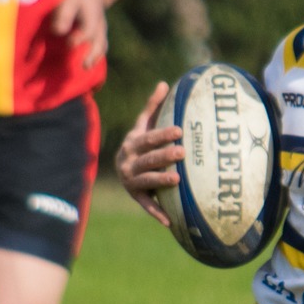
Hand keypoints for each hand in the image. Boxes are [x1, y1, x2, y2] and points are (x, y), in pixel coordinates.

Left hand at [48, 0, 109, 69]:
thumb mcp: (70, 2)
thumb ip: (64, 16)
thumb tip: (58, 32)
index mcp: (92, 18)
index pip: (88, 31)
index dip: (79, 39)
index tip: (69, 45)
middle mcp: (100, 27)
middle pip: (100, 43)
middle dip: (92, 55)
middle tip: (84, 66)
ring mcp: (102, 33)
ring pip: (102, 48)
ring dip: (95, 59)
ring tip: (86, 68)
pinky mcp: (101, 37)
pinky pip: (102, 49)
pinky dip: (96, 58)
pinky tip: (88, 65)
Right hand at [116, 80, 182, 227]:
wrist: (121, 170)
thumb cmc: (140, 144)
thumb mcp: (142, 126)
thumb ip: (153, 107)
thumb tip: (164, 83)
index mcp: (132, 143)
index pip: (148, 138)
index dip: (162, 134)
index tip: (179, 130)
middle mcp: (129, 163)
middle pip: (148, 159)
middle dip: (164, 156)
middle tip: (183, 152)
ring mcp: (131, 181)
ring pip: (146, 181)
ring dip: (161, 181)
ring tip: (178, 179)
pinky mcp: (136, 197)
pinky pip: (146, 205)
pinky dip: (157, 213)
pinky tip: (170, 220)